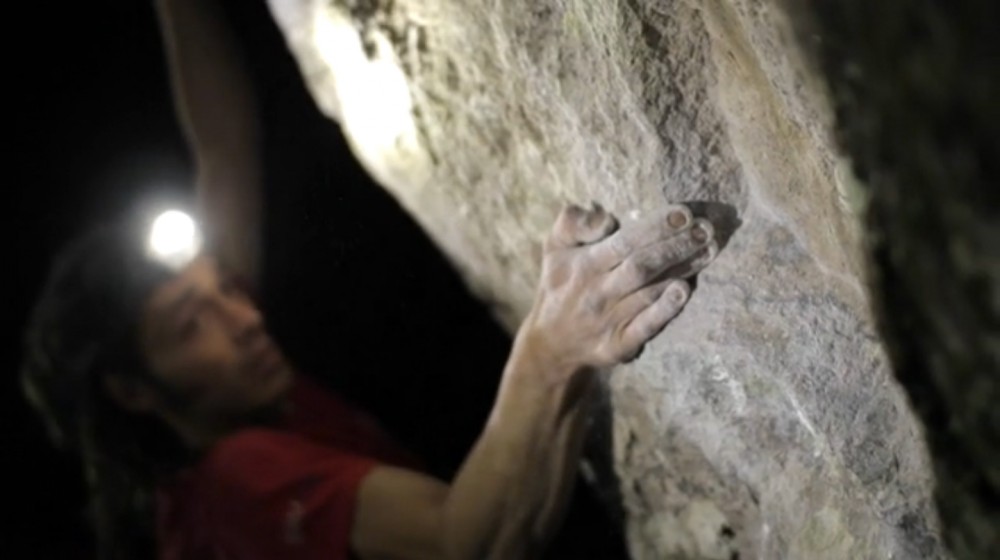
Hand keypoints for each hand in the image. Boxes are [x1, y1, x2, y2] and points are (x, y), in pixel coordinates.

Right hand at [516, 202, 716, 378]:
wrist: (551, 344)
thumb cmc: (560, 285)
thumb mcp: (554, 248)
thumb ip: (573, 222)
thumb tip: (606, 218)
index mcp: (584, 265)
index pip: (625, 242)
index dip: (656, 226)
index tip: (684, 212)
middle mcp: (597, 292)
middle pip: (642, 265)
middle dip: (677, 245)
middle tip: (707, 228)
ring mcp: (609, 321)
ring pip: (649, 292)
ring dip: (682, 271)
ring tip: (710, 250)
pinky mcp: (619, 345)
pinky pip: (645, 327)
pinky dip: (665, 310)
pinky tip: (685, 291)